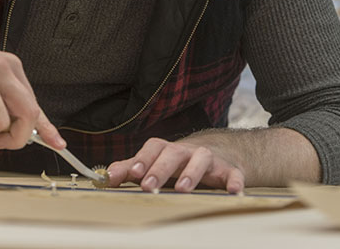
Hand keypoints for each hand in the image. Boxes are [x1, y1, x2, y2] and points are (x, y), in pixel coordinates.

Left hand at [105, 137, 244, 193]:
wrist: (220, 152)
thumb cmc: (180, 162)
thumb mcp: (156, 163)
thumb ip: (131, 169)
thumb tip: (105, 177)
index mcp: (167, 150)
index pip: (153, 147)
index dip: (143, 159)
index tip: (132, 173)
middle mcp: (187, 151)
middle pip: (173, 153)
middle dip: (160, 169)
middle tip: (148, 186)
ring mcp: (209, 159)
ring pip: (202, 158)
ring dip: (192, 172)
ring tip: (183, 189)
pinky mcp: (229, 170)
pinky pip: (233, 173)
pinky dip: (234, 180)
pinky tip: (232, 191)